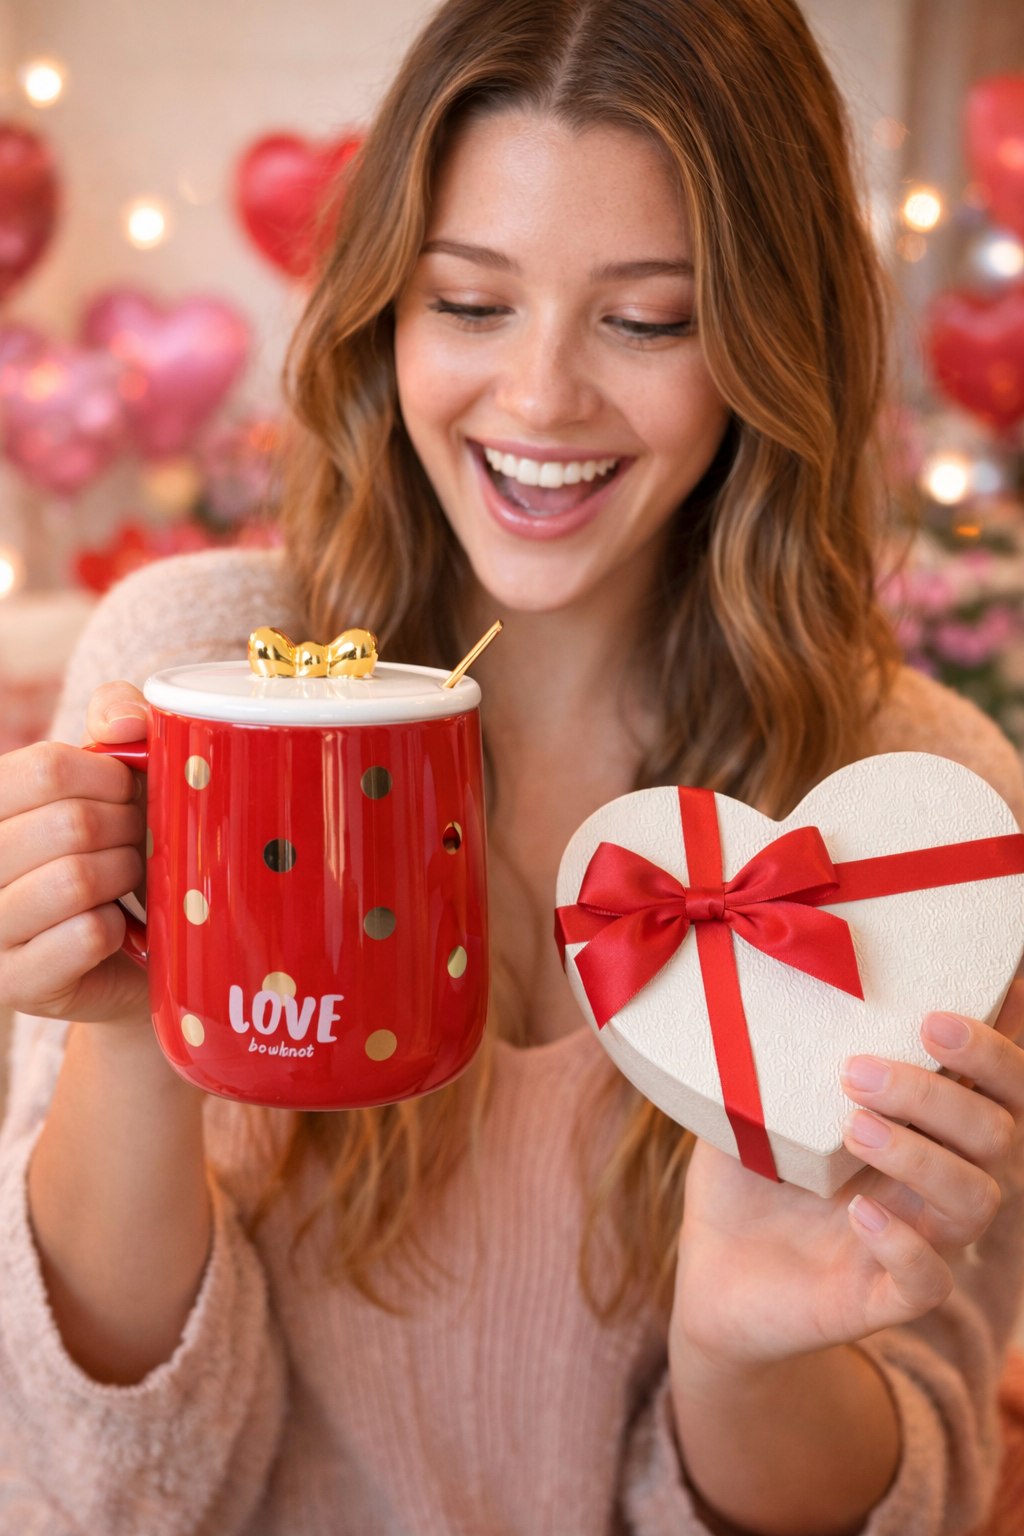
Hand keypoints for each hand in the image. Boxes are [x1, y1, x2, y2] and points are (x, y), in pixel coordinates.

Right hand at [0, 681, 149, 1025]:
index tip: (127, 794)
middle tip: (136, 844)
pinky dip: (119, 928)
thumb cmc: (112, 851)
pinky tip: (114, 930)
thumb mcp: (109, 779)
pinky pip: (88, 935)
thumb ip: (114, 724)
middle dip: (127, 829)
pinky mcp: (15, 983)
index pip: (46, 769)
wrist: (127, 957)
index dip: (110, 777)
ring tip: (125, 884)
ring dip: (124, 877)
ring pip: (77, 880)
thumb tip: (126, 722)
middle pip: (70, 824)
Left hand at [672, 980, 1023, 1370]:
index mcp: (918, 1123)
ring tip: (854, 1127)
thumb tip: (755, 978)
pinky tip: (859, 1211)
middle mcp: (932, 1179)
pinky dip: (905, 1244)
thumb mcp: (751, 1105)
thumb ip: (771, 1052)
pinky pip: (929, 1282)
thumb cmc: (744, 1178)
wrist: (711, 1277)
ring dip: (922, 1156)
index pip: (989, 1081)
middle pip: (1001, 1133)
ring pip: (976, 1200)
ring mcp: (917, 1240)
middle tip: (867, 1066)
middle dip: (948, 1091)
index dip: (999, 1045)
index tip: (964, 999)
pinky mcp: (882, 1299)